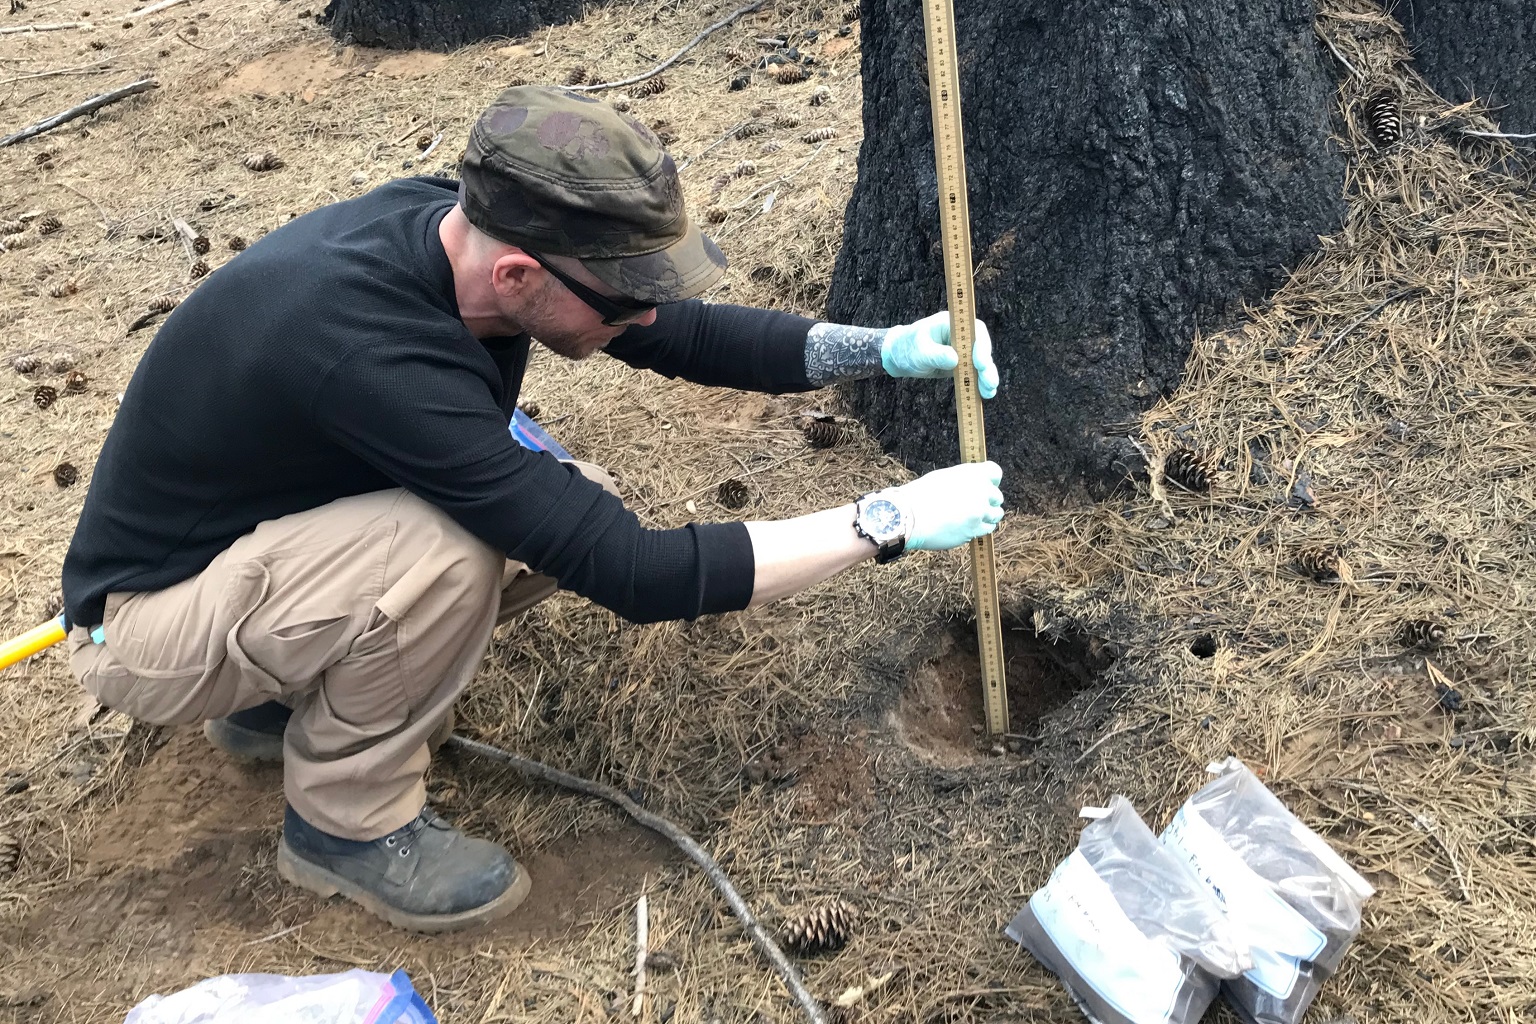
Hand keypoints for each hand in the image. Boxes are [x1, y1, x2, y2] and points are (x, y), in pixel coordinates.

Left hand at [880, 312, 998, 398]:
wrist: (899, 356)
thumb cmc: (907, 347)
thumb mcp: (919, 351)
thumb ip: (935, 354)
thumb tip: (954, 359)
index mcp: (951, 324)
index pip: (974, 331)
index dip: (981, 346)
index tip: (981, 363)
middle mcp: (961, 336)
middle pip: (981, 349)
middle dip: (986, 366)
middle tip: (989, 382)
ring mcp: (962, 350)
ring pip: (980, 363)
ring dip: (986, 377)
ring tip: (989, 392)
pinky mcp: (960, 364)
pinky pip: (973, 373)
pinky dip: (979, 383)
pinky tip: (985, 394)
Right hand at [885, 461, 1004, 550]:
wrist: (909, 516)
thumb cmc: (921, 495)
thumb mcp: (944, 477)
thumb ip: (965, 481)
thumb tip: (974, 487)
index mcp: (972, 474)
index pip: (995, 473)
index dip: (991, 480)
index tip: (985, 485)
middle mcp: (981, 491)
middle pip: (997, 496)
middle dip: (988, 501)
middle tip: (974, 505)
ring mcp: (980, 512)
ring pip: (996, 514)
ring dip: (987, 516)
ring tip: (973, 517)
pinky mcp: (975, 530)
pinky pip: (987, 529)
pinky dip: (981, 528)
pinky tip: (969, 526)